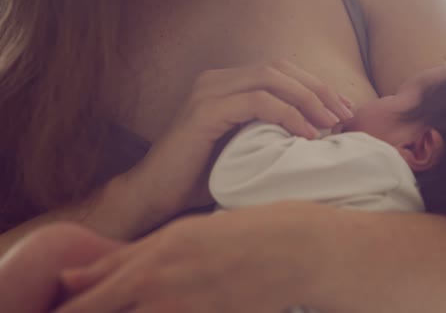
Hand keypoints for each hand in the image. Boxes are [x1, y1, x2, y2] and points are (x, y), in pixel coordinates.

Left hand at [55, 202, 329, 312]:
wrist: (293, 249)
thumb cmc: (237, 233)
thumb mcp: (178, 234)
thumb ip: (124, 258)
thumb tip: (70, 277)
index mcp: (151, 262)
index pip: (86, 303)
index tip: (60, 312)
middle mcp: (162, 292)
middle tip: (97, 307)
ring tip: (152, 300)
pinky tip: (176, 306)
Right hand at [118, 60, 353, 231]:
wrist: (156, 195)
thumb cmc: (203, 177)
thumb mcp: (246, 147)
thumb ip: (273, 131)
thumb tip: (322, 131)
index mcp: (227, 84)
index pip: (280, 71)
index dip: (315, 86)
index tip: (342, 109)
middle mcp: (217, 80)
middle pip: (280, 69)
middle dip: (318, 90)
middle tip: (344, 115)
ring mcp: (209, 92)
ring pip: (271, 79)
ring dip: (308, 99)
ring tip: (331, 124)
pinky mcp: (205, 111)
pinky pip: (257, 102)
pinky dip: (288, 115)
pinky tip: (306, 135)